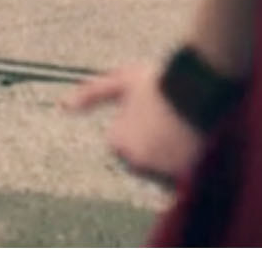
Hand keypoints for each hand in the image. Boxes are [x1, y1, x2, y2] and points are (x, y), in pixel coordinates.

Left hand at [68, 59, 206, 190]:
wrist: (198, 87)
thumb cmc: (159, 81)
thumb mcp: (121, 81)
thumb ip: (91, 95)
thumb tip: (62, 106)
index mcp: (118, 142)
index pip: (121, 143)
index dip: (135, 123)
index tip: (148, 108)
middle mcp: (137, 163)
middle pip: (140, 159)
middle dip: (149, 143)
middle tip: (165, 118)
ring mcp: (161, 171)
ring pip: (158, 170)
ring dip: (166, 156)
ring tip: (178, 128)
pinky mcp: (185, 176)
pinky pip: (177, 180)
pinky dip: (181, 168)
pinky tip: (189, 144)